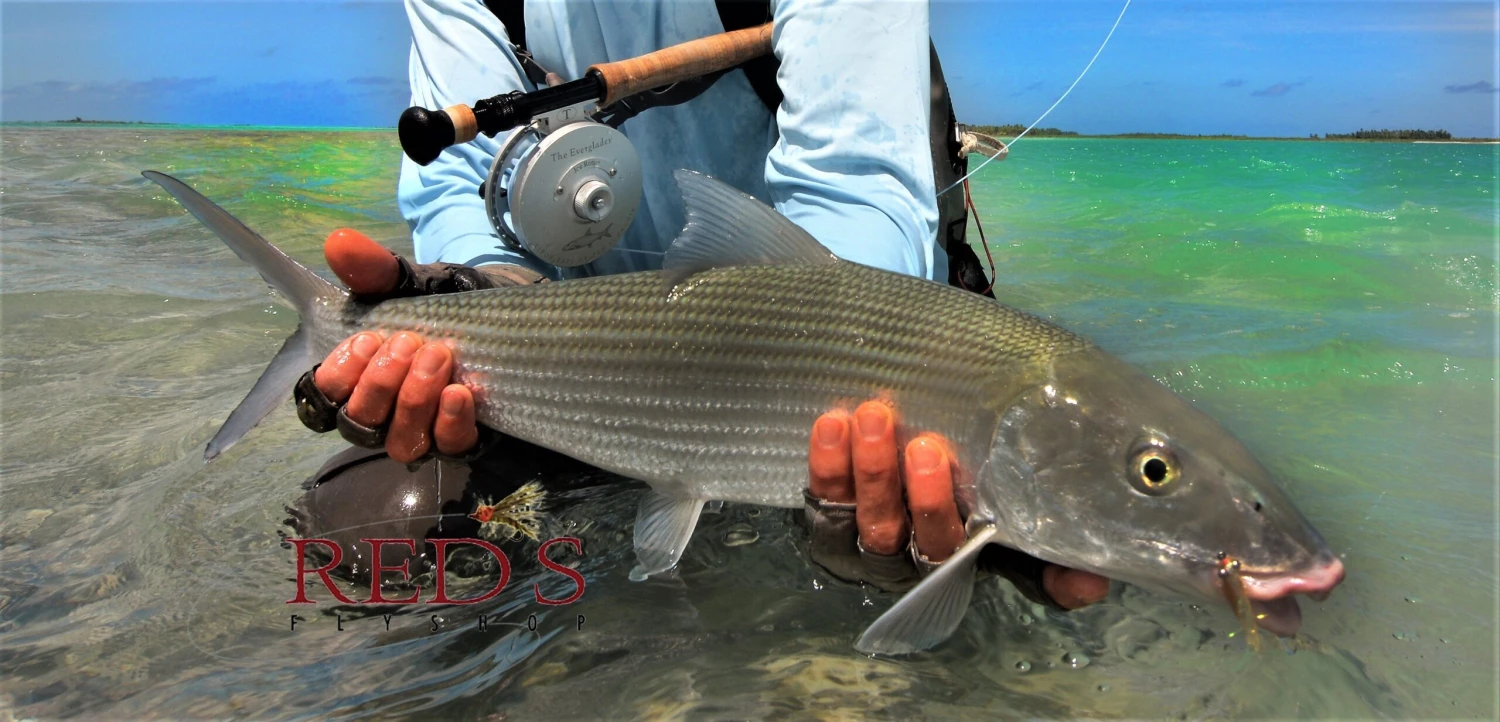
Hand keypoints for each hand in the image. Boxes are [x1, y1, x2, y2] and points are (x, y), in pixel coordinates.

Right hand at [309, 228, 485, 462]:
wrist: (499, 318)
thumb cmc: (437, 306)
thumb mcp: (407, 283)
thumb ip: (373, 269)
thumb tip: (339, 243)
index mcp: (355, 381)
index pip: (322, 399)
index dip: (337, 375)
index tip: (364, 339)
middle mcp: (382, 415)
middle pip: (359, 423)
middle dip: (379, 383)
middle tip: (407, 342)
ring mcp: (421, 432)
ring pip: (399, 441)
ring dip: (413, 399)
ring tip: (436, 356)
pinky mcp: (461, 439)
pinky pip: (449, 447)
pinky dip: (450, 422)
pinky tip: (459, 393)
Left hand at [805, 400, 1110, 608]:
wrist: (930, 457)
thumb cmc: (991, 498)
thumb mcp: (1028, 530)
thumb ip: (1058, 558)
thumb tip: (1089, 586)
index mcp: (953, 564)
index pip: (953, 556)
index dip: (943, 515)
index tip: (956, 476)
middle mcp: (903, 561)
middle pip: (900, 535)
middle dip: (911, 492)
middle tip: (924, 444)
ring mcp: (861, 539)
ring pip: (858, 516)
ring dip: (864, 470)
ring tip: (872, 417)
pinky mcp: (829, 517)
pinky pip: (823, 497)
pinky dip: (826, 463)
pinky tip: (832, 423)